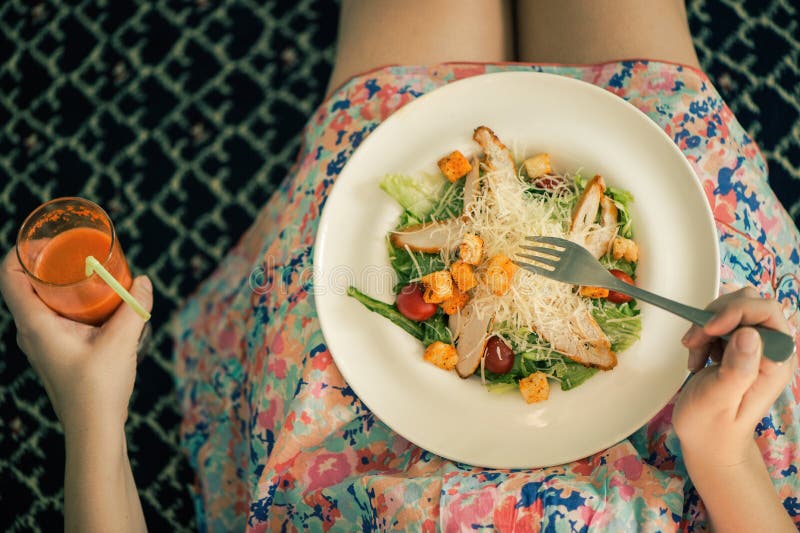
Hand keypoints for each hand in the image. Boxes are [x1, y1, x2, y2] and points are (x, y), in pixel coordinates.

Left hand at [0, 249, 152, 433]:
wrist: (94, 429)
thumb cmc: (99, 388)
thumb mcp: (122, 341)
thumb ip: (135, 308)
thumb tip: (143, 280)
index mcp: (35, 324)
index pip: (10, 277)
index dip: (19, 251)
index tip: (44, 237)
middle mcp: (32, 332)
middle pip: (27, 286)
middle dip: (49, 264)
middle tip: (76, 250)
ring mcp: (42, 345)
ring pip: (43, 304)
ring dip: (62, 286)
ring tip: (90, 272)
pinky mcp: (57, 354)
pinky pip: (56, 318)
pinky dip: (71, 304)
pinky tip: (98, 306)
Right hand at [673, 288, 795, 465]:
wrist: (706, 441)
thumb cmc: (713, 428)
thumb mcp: (721, 400)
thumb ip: (738, 369)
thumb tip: (749, 333)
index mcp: (776, 362)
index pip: (766, 312)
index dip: (737, 311)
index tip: (708, 328)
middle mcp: (769, 350)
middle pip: (749, 302)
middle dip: (717, 316)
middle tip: (694, 341)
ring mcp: (751, 347)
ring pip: (731, 308)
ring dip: (706, 324)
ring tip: (693, 352)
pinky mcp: (734, 347)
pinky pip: (718, 321)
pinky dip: (701, 333)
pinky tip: (695, 357)